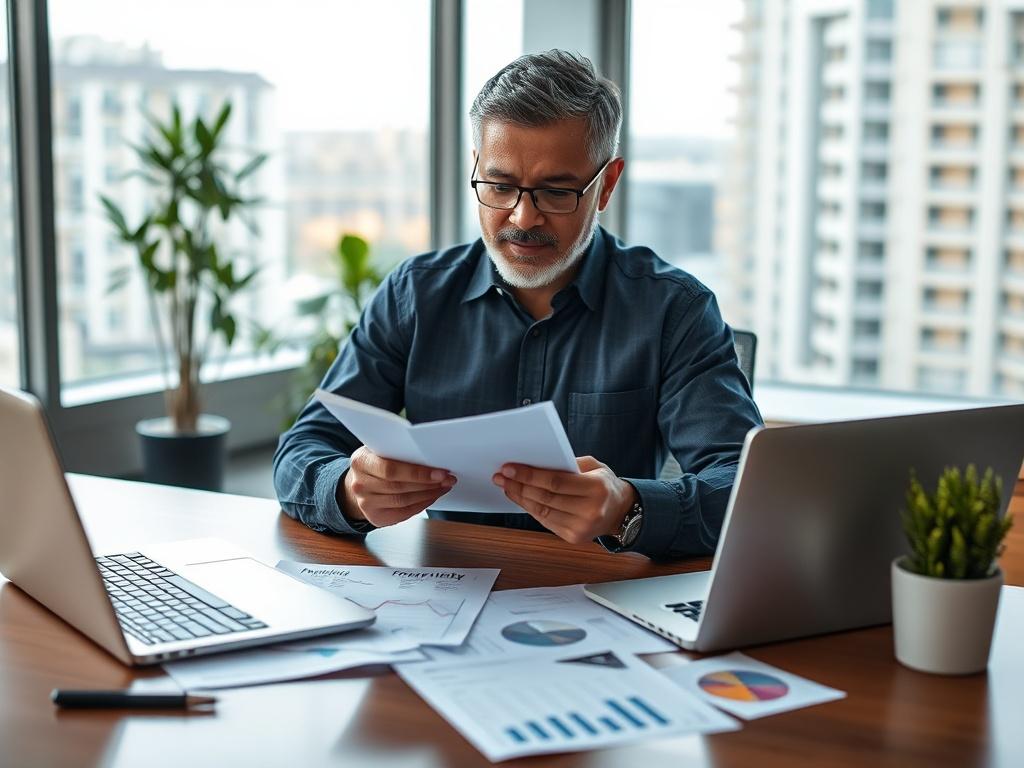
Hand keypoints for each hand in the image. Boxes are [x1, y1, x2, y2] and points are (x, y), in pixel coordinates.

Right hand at [339, 446, 456, 527]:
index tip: (440, 472)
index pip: (391, 469)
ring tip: (443, 486)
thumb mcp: (379, 450)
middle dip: (428, 483)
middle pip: (399, 487)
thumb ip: (397, 451)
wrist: (359, 482)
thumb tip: (430, 456)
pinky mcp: (376, 517)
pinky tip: (432, 496)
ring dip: (428, 494)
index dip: (418, 473)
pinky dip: (422, 504)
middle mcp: (359, 484)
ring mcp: (366, 503)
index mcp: (361, 461)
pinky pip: (404, 513)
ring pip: (403, 501)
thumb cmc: (374, 463)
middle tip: (447, 478)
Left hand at [492, 456, 637, 544]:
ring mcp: (582, 527)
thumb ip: (568, 464)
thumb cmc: (604, 485)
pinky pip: (545, 521)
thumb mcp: (594, 466)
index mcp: (596, 488)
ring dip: (520, 498)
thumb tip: (536, 462)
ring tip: (506, 486)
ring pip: (542, 511)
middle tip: (501, 476)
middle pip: (545, 497)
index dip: (529, 475)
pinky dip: (530, 509)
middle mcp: (590, 510)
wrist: (621, 512)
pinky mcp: (574, 537)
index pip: (555, 482)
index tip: (509, 468)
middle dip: (519, 485)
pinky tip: (520, 498)